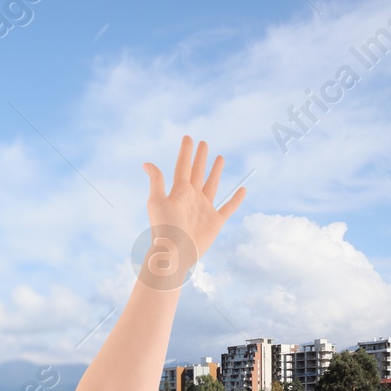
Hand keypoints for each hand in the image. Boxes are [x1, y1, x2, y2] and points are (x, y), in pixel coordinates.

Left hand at [141, 135, 245, 284]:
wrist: (175, 252)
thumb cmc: (164, 228)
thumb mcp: (157, 201)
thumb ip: (156, 181)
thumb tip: (147, 163)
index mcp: (179, 192)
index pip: (183, 167)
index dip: (186, 152)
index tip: (188, 137)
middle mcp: (192, 198)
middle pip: (198, 172)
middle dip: (201, 158)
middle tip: (204, 143)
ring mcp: (204, 209)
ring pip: (212, 185)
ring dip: (216, 172)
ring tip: (220, 158)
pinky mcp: (215, 222)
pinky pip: (228, 207)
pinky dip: (236, 199)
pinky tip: (243, 189)